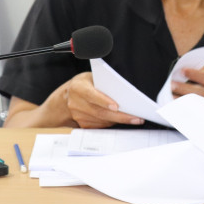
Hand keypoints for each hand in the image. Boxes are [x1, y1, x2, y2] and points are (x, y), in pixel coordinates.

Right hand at [17, 72, 142, 128]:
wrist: (67, 96)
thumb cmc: (84, 84)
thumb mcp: (90, 77)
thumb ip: (102, 82)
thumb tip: (121, 91)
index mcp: (78, 87)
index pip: (92, 95)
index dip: (104, 101)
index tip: (116, 106)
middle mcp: (75, 103)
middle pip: (100, 112)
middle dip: (120, 116)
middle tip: (136, 118)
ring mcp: (78, 116)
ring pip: (102, 121)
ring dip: (119, 121)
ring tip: (135, 119)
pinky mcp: (82, 124)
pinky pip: (100, 125)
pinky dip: (112, 123)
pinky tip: (122, 120)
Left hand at [171, 61, 203, 119]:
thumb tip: (191, 64)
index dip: (194, 74)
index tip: (182, 71)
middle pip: (201, 93)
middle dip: (184, 88)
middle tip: (172, 84)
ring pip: (199, 105)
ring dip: (183, 101)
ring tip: (172, 96)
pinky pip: (200, 115)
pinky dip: (189, 111)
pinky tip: (180, 107)